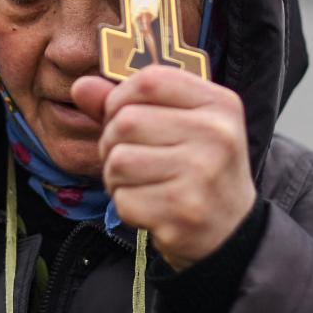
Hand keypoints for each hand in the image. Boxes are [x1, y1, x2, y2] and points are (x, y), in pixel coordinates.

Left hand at [71, 66, 254, 270]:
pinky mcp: (183, 212)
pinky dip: (126, 205)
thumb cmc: (197, 170)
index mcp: (219, 104)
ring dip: (116, 176)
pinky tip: (150, 208)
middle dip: (113, 143)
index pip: (149, 80)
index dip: (121, 97)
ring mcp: (201, 174)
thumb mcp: (179, 125)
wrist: (231, 232)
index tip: (124, 116)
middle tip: (133, 159)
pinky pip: (123, 199)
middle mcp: (216, 134)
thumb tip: (81, 86)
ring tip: (141, 183)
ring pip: (119, 160)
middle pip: (126, 121)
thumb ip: (129, 103)